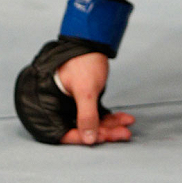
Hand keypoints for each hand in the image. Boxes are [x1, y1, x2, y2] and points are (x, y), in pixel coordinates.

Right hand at [14, 38, 133, 144]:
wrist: (89, 42)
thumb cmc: (82, 62)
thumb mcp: (85, 90)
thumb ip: (86, 115)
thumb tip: (90, 140)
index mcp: (53, 111)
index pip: (69, 134)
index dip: (87, 137)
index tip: (105, 137)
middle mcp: (62, 112)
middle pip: (84, 130)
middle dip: (106, 132)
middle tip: (124, 132)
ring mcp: (74, 107)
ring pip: (94, 123)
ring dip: (112, 126)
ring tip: (128, 124)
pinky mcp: (86, 102)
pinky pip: (98, 115)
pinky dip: (111, 118)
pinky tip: (124, 118)